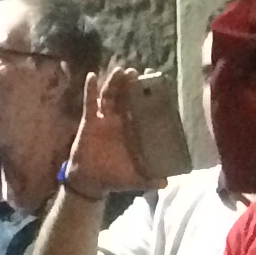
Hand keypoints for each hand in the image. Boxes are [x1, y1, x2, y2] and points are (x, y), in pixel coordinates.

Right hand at [64, 65, 157, 198]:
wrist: (91, 182)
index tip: (153, 83)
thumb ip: (151, 179)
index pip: (142, 109)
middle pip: (126, 97)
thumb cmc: (115, 177)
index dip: (147, 96)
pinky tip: (92, 76)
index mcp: (134, 130)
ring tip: (119, 71)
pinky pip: (89, 103)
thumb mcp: (136, 179)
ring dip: (113, 83)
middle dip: (130, 84)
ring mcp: (105, 119)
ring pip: (109, 96)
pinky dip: (89, 90)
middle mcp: (121, 121)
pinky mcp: (89, 121)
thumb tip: (166, 183)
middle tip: (135, 72)